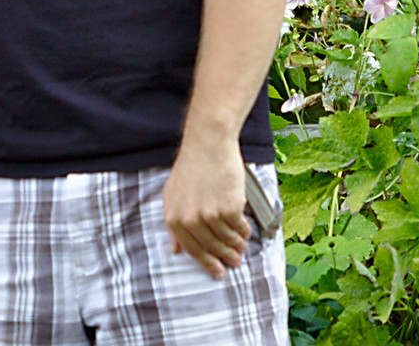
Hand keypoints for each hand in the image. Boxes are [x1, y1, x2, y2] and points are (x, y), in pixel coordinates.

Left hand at [162, 139, 250, 279]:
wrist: (207, 145)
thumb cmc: (190, 168)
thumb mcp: (171, 195)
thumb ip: (173, 224)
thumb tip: (175, 249)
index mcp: (174, 217)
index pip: (191, 249)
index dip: (206, 264)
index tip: (217, 273)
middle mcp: (191, 219)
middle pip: (212, 248)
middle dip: (225, 258)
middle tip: (235, 263)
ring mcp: (210, 214)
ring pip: (228, 240)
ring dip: (237, 247)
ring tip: (242, 249)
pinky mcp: (230, 208)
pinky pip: (240, 228)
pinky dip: (245, 232)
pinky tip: (246, 232)